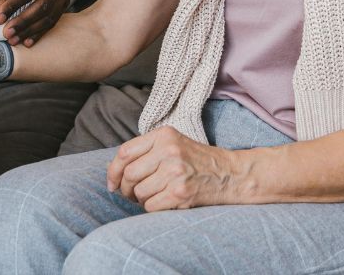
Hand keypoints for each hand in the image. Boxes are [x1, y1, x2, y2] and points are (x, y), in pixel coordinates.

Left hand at [0, 0, 70, 46]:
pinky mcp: (65, 1)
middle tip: (7, 33)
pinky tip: (28, 40)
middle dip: (23, 21)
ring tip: (15, 39)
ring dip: (31, 30)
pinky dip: (40, 32)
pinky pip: (54, 20)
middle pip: (43, 4)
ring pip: (50, 15)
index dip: (13, 5)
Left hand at [105, 126, 238, 211]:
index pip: (125, 153)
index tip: (112, 184)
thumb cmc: (197, 161)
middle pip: (129, 174)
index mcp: (163, 135)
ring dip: (141, 200)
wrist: (230, 174)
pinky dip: (152, 208)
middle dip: (125, 189)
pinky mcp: (181, 192)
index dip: (113, 171)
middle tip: (131, 195)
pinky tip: (163, 202)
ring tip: (153, 197)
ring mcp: (175, 172)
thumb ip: (146, 151)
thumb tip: (115, 174)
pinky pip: (151, 206)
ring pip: (139, 193)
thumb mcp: (173, 144)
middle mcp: (168, 151)